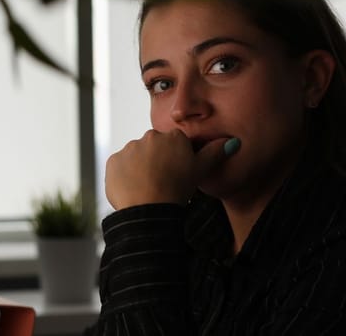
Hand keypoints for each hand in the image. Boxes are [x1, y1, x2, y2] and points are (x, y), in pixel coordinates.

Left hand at [105, 129, 236, 209]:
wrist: (149, 208)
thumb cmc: (178, 189)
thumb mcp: (201, 171)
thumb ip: (215, 153)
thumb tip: (233, 141)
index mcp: (172, 137)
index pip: (175, 145)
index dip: (177, 160)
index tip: (177, 175)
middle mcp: (149, 137)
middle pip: (155, 149)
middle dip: (158, 162)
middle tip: (163, 183)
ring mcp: (129, 149)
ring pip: (137, 158)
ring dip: (141, 169)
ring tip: (148, 189)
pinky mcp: (113, 162)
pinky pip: (120, 168)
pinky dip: (125, 177)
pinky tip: (134, 190)